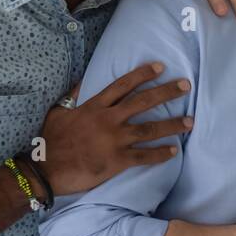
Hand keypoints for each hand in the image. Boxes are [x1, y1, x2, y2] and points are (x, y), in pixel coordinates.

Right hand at [37, 62, 193, 194]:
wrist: (45, 168)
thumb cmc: (50, 140)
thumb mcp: (58, 112)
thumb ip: (74, 96)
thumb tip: (83, 80)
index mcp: (94, 107)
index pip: (123, 85)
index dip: (143, 75)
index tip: (160, 67)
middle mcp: (108, 120)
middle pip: (143, 102)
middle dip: (166, 92)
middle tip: (185, 85)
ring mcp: (114, 140)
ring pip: (149, 129)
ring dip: (172, 124)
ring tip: (190, 121)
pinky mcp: (116, 160)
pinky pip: (144, 156)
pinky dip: (160, 154)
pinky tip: (174, 151)